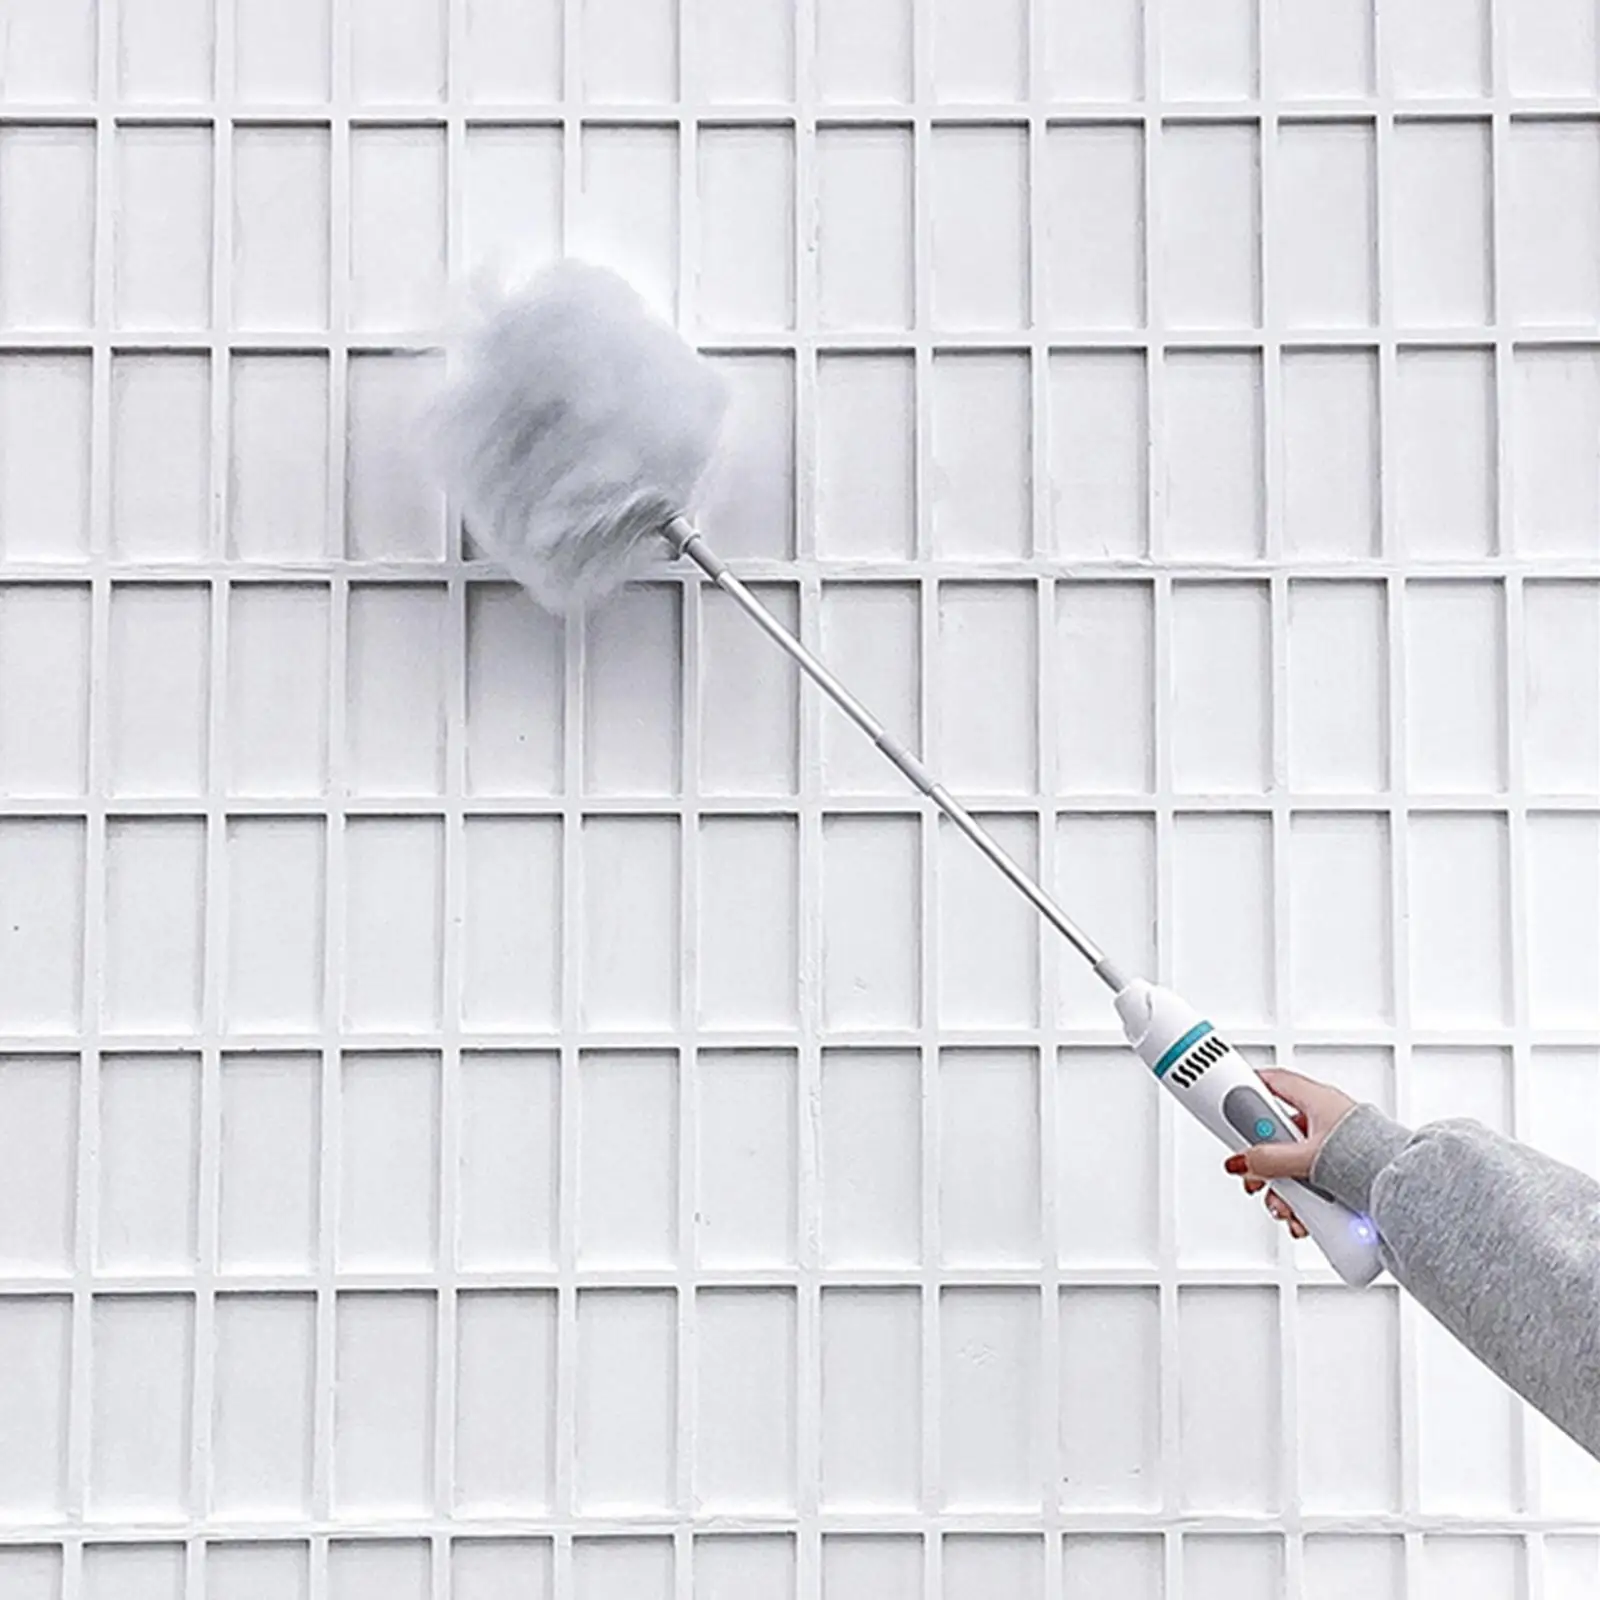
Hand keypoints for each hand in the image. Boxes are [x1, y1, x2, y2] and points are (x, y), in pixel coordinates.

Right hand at [1222, 1068, 1357, 1239]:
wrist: (1407, 1186)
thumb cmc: (1369, 1158)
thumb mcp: (1304, 1158)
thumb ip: (1267, 1159)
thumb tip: (1241, 1161)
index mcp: (1316, 1100)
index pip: (1272, 1082)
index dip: (1248, 1091)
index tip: (1229, 1105)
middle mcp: (1326, 1120)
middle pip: (1278, 1133)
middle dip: (1263, 1161)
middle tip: (1254, 1175)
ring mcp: (1335, 1147)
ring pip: (1294, 1163)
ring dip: (1284, 1189)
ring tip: (1287, 1208)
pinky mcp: (1345, 1172)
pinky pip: (1313, 1181)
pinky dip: (1305, 1200)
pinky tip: (1305, 1216)